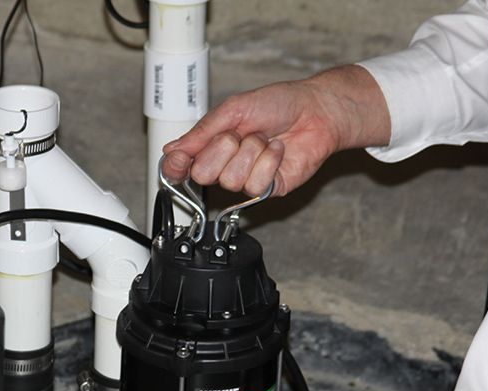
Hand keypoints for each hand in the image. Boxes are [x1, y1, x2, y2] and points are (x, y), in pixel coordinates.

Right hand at [161, 65, 390, 197]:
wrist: (315, 111)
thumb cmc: (278, 104)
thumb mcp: (234, 109)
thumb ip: (202, 131)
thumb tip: (172, 149)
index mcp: (212, 144)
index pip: (182, 165)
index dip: (175, 167)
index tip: (177, 162)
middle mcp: (226, 164)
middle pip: (202, 174)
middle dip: (222, 149)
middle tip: (240, 134)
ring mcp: (245, 178)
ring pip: (230, 180)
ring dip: (250, 152)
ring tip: (264, 139)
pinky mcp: (267, 189)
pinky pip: (255, 186)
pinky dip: (268, 163)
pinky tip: (277, 152)